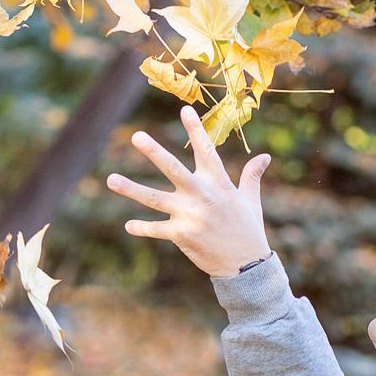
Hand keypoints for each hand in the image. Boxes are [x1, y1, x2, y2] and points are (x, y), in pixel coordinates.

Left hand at [106, 105, 272, 278]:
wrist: (246, 266)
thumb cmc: (248, 230)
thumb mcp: (251, 201)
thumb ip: (251, 176)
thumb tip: (265, 157)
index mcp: (219, 184)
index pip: (206, 151)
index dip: (196, 130)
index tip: (185, 109)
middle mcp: (202, 196)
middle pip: (173, 170)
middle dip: (154, 152)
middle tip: (136, 136)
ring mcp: (190, 215)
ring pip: (154, 199)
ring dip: (131, 189)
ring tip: (110, 179)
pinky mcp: (181, 234)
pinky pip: (156, 229)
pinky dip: (141, 228)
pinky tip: (128, 225)